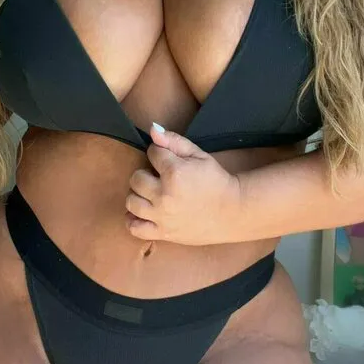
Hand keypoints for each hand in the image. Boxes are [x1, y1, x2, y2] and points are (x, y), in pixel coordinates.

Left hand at [125, 123, 241, 245]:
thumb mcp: (199, 155)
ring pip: (131, 202)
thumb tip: (152, 129)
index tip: (166, 160)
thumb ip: (174, 141)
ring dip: (138, 195)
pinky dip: (133, 220)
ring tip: (150, 195)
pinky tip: (143, 213)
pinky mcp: (163, 233)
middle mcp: (164, 195)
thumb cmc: (216, 181)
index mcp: (175, 172)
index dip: (158, 154)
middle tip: (158, 178)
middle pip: (136, 178)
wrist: (232, 211)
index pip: (151, 153)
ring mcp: (162, 216)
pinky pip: (134, 228)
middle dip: (145, 174)